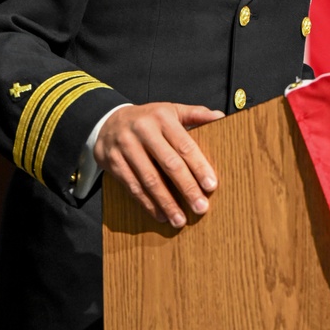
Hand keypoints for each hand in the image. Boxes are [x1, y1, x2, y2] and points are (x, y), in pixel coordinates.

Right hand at [94, 101, 222, 227]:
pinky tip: (160, 215)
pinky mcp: (113, 162)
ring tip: (180, 220)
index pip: (184, 145)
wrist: (108, 121)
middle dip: (186, 188)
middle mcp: (144, 131)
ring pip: (149, 179)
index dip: (199, 166)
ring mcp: (126, 147)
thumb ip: (196, 114)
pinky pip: (132, 187)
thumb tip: (221, 117)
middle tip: (201, 208)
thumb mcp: (171, 110)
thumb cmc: (149, 119)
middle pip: (169, 164)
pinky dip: (147, 203)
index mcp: (162, 117)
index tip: (211, 185)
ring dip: (166, 202)